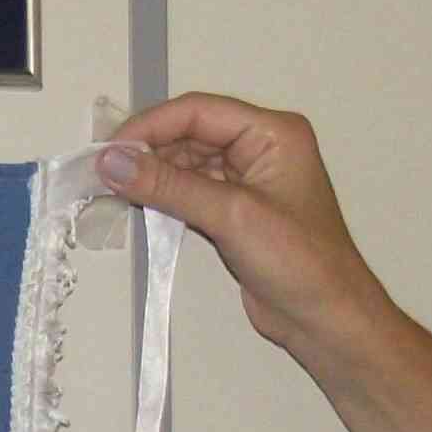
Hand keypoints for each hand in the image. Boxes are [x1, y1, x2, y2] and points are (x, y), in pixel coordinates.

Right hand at [98, 94, 431, 431]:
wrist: (327, 320)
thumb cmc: (301, 264)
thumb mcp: (232, 217)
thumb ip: (170, 186)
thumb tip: (113, 161)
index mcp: (273, 133)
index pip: (199, 111)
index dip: (151, 126)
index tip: (110, 149)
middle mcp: (261, 149)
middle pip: (189, 133)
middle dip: (148, 150)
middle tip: (104, 171)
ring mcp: (248, 181)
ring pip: (186, 163)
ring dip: (152, 175)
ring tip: (114, 190)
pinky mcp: (235, 212)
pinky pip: (191, 191)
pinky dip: (164, 197)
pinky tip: (139, 206)